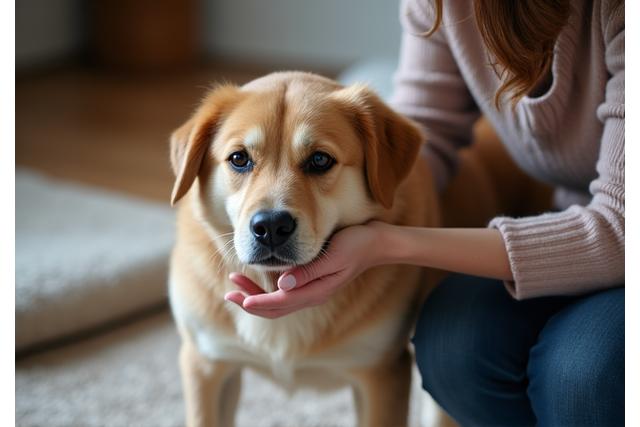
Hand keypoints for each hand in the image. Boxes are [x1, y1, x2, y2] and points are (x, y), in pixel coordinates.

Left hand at [224, 221, 388, 318]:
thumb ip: (309, 272)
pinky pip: (285, 294)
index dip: (258, 301)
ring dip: (255, 296)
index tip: (240, 298)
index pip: (280, 303)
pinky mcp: (312, 283)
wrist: (376, 244)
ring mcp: (313, 290)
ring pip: (277, 303)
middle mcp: (312, 295)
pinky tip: (258, 279)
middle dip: (249, 301)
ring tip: (235, 286)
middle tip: (228, 292)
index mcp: (316, 291)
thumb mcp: (334, 255)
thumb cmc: (356, 245)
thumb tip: (282, 285)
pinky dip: (267, 290)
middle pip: (275, 308)